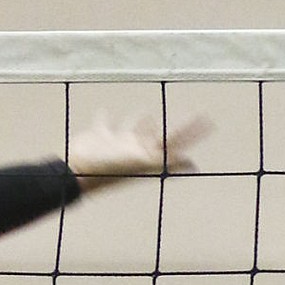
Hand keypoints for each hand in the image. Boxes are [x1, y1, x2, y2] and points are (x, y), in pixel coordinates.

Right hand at [67, 112, 212, 191]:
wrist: (75, 173)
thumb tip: (193, 164)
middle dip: (180, 126)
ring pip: (133, 128)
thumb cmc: (107, 169)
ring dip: (141, 122)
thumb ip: (165, 160)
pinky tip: (104, 110)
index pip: (176, 142)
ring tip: (147, 114)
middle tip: (195, 114)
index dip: (193, 132)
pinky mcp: (98, 136)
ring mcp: (116, 143)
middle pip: (162, 135)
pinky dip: (104, 116)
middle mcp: (134, 149)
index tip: (209, 122)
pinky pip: (104, 123)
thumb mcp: (140, 163)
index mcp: (146, 155)